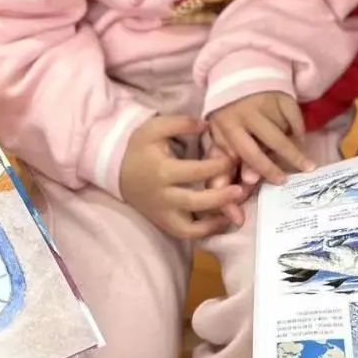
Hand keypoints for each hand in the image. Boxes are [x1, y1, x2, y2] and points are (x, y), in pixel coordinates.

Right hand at [120, 115, 244, 239]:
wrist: (116, 169)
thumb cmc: (139, 146)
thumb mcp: (156, 127)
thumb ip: (181, 123)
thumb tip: (207, 124)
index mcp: (162, 171)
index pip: (195, 171)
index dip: (217, 166)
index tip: (233, 159)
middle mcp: (163, 196)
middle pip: (195, 202)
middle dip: (221, 198)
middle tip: (241, 190)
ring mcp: (162, 213)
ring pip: (190, 227)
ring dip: (215, 223)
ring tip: (236, 214)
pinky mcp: (163, 223)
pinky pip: (185, 234)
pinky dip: (204, 232)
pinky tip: (222, 221)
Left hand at [208, 92, 313, 185]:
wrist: (235, 77)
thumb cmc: (228, 114)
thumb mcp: (220, 135)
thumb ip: (228, 160)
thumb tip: (244, 183)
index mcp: (228, 125)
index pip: (249, 153)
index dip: (266, 169)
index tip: (281, 180)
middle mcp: (248, 112)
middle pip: (275, 141)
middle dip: (292, 157)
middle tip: (307, 169)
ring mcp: (266, 102)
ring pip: (286, 130)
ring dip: (291, 143)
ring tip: (292, 151)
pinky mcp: (281, 94)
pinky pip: (296, 119)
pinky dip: (298, 130)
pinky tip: (296, 137)